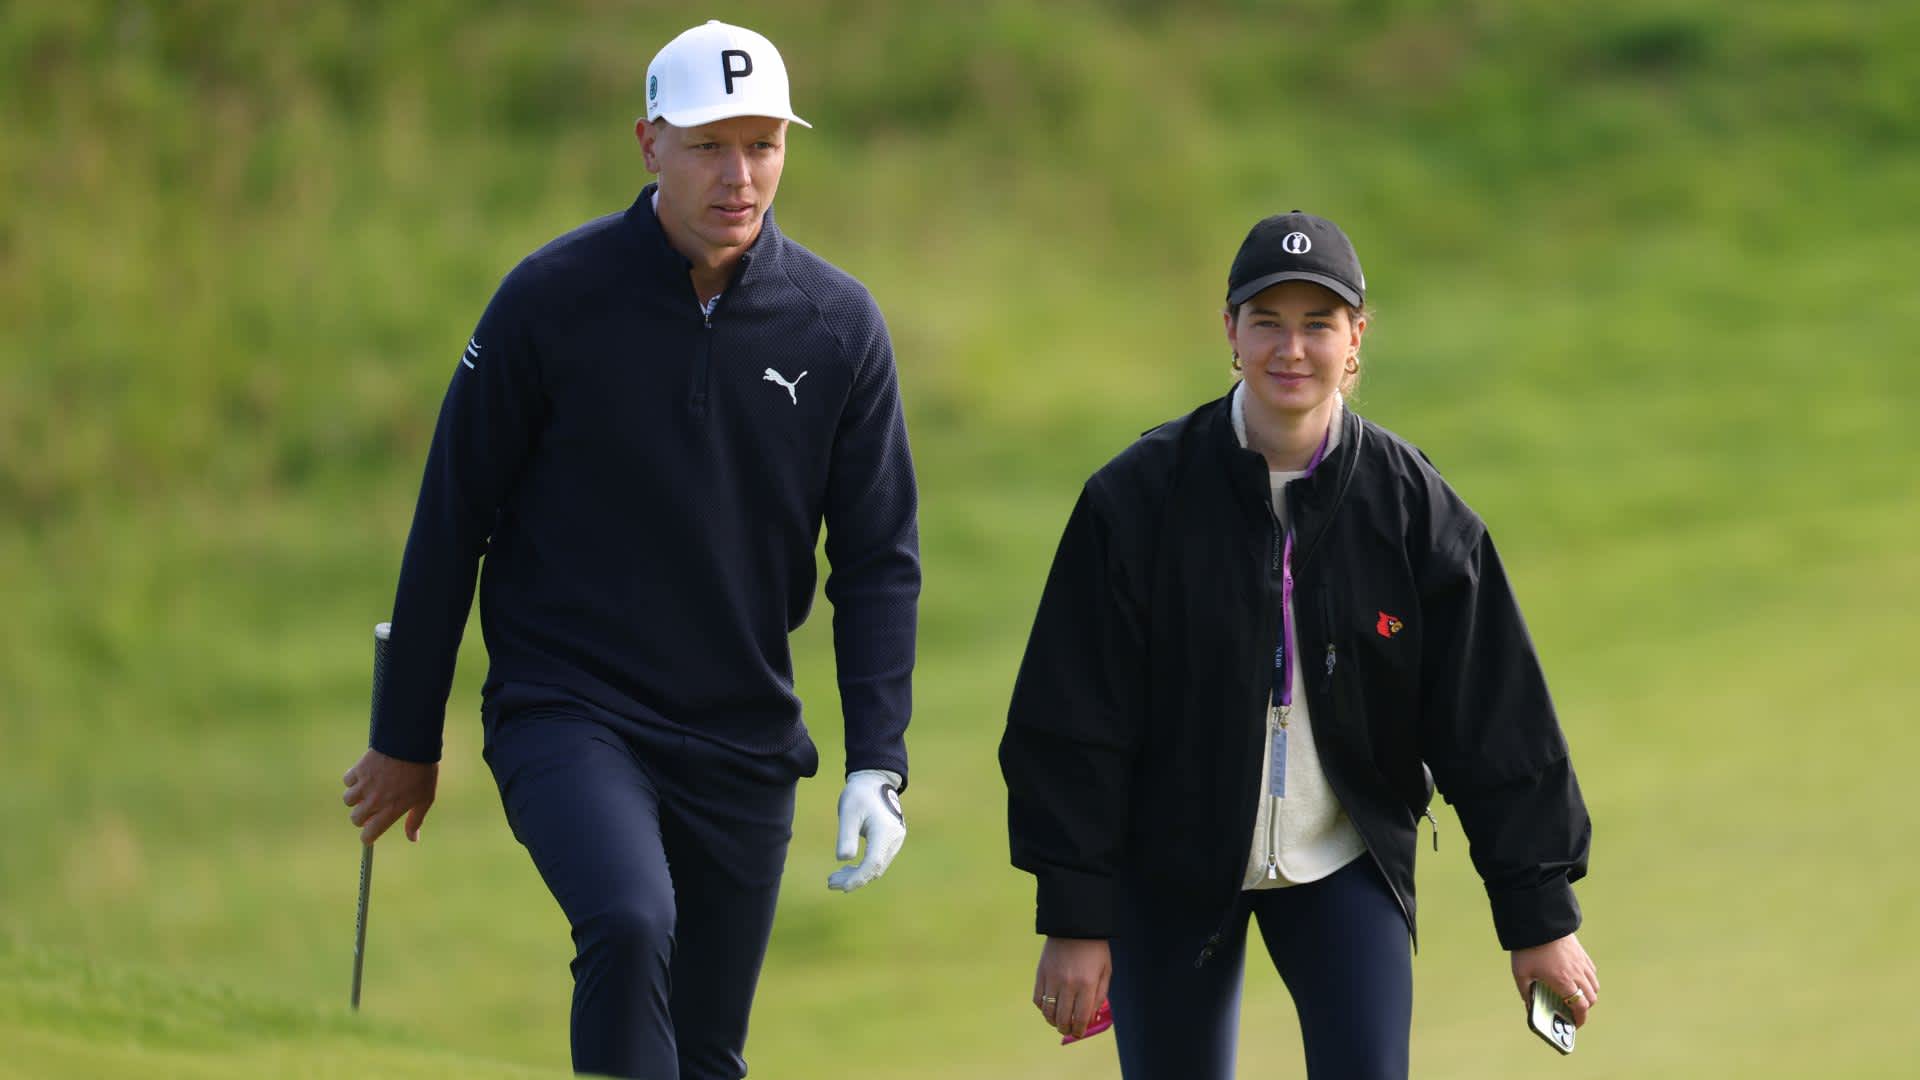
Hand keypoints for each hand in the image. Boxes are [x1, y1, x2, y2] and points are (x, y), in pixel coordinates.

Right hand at [341, 747, 437, 844]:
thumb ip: (416, 820)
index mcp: (390, 810)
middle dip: (362, 817)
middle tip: (371, 808)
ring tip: (368, 789)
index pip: (369, 834)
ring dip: (356, 797)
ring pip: (348, 800)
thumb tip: (413, 839)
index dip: (368, 837)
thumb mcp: (425, 798)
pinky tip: (365, 774)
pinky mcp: (359, 769)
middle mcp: (374, 800)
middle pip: (355, 819)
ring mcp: (365, 784)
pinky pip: (347, 780)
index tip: (370, 833)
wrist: (413, 743)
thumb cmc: (423, 772)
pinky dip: (353, 779)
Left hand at [827, 769, 904, 891]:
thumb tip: (843, 859)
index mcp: (885, 831)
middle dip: (854, 879)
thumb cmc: (859, 795)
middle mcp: (895, 838)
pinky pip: (879, 861)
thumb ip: (846, 835)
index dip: (858, 877)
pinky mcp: (892, 841)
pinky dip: (863, 868)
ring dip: (858, 875)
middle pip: (875, 869)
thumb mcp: (848, 812)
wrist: (874, 781)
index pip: (873, 863)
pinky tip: (847, 868)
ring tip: (834, 878)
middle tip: (830, 882)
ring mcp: (896, 840)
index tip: (841, 886)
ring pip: (878, 867)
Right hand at [1034, 936, 1110, 1037]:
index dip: (1080, 1030)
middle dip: (1067, 1029)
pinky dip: (1043, 1008)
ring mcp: (1052, 979)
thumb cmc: (1094, 949)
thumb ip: (1100, 995)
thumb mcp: (1105, 971)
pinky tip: (1049, 1007)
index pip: (1082, 1017)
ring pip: (1048, 1012)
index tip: (1079, 1033)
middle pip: (1064, 1018)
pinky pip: (1038, 999)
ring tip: (1058, 1021)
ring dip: (1053, 1021)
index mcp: (1087, 984)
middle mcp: (1068, 984)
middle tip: (1069, 1030)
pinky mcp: (1041, 974)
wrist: (1074, 924)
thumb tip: (1091, 1018)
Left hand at [1511, 931, 1598, 1026]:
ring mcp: (1581, 962)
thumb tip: (1530, 1008)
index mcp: (1563, 981)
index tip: (1575, 1025)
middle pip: (1591, 998)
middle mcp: (1577, 973)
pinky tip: (1576, 980)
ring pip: (1594, 986)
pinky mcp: (1582, 953)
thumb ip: (1526, 993)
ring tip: (1574, 997)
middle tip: (1572, 1012)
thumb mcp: (1521, 973)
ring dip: (1588, 995)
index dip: (1580, 1019)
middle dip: (1584, 1009)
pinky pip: (1591, 972)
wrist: (1538, 921)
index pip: (1581, 1007)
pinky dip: (1589, 981)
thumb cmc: (1527, 948)